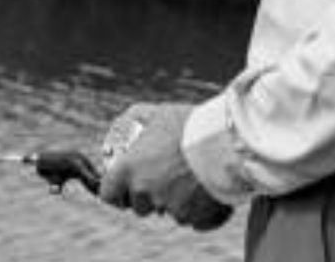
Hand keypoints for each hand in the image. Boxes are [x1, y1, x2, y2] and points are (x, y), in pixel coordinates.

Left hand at [97, 102, 232, 231]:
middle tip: (164, 177)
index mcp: (128, 170)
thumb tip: (127, 123)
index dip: (116, 192)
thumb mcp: (158, 114)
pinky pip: (192, 220)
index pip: (108, 195)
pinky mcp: (194, 218)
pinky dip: (197, 211)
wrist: (225, 141)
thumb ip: (138, 120)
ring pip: (168, 212)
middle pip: (139, 206)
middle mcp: (145, 192)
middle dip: (148, 196)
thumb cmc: (189, 124)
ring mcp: (169, 208)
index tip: (125, 186)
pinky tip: (206, 192)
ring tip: (190, 179)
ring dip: (174, 202)